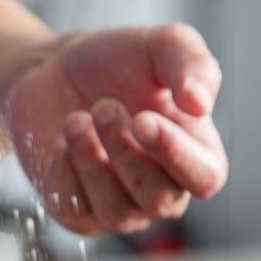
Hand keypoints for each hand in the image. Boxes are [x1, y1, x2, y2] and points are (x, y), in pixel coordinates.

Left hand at [1, 24, 227, 234]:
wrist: (54, 71)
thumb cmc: (119, 62)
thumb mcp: (163, 46)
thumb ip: (194, 65)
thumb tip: (201, 104)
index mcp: (197, 152)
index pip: (205, 178)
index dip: (176, 155)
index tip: (142, 120)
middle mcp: (163, 188)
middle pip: (159, 200)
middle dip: (126, 154)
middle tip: (103, 107)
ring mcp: (121, 207)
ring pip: (117, 213)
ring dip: (93, 164)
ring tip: (76, 120)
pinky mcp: (79, 214)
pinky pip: (74, 212)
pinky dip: (64, 172)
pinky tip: (60, 140)